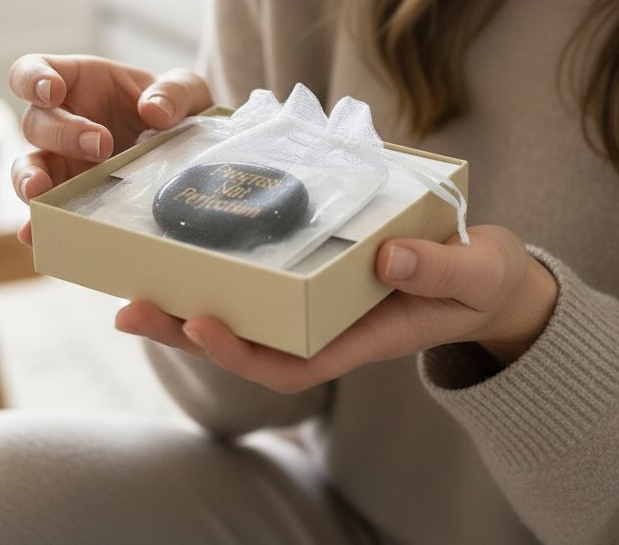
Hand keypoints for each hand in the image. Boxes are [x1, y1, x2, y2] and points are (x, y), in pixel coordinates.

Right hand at [8, 53, 212, 244]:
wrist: (187, 154)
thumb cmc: (174, 109)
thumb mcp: (186, 91)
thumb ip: (175, 91)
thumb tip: (155, 112)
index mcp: (78, 82)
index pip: (34, 70)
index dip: (34, 78)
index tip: (52, 91)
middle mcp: (61, 120)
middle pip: (36, 122)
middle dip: (63, 132)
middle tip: (102, 146)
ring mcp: (60, 161)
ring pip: (27, 167)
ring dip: (28, 179)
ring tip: (39, 193)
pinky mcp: (67, 196)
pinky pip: (43, 209)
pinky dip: (36, 221)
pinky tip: (37, 233)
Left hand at [116, 225, 557, 388]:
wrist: (487, 277)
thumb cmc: (480, 280)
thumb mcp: (473, 273)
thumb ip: (439, 268)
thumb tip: (388, 257)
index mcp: (361, 336)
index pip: (291, 363)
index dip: (240, 352)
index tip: (198, 323)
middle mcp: (329, 326)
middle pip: (250, 344)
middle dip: (188, 331)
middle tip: (131, 308)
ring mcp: (319, 304)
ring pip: (247, 316)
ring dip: (190, 305)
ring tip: (134, 288)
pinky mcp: (316, 275)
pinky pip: (260, 284)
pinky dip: (220, 274)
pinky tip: (185, 254)